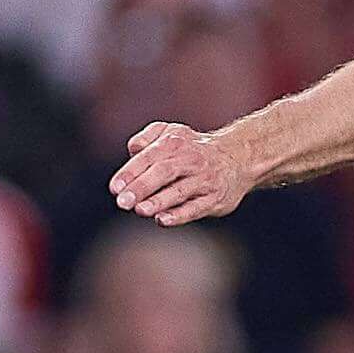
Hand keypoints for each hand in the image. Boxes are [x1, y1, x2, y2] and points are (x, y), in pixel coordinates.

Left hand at [113, 121, 253, 224]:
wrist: (238, 158)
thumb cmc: (194, 149)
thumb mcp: (171, 133)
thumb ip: (148, 138)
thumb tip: (133, 150)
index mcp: (175, 142)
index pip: (149, 157)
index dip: (130, 172)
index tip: (115, 188)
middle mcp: (191, 159)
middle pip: (163, 172)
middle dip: (141, 187)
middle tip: (122, 202)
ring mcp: (204, 180)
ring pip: (179, 191)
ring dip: (159, 201)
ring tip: (139, 210)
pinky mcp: (214, 198)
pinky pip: (195, 208)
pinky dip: (179, 215)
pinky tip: (162, 220)